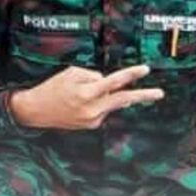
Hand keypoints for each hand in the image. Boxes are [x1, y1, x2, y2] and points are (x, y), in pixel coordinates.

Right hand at [8, 64, 162, 131]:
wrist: (36, 110)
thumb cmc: (52, 88)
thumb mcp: (71, 73)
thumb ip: (92, 76)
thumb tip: (107, 82)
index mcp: (87, 92)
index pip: (114, 81)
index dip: (131, 74)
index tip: (145, 70)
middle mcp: (93, 108)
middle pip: (123, 99)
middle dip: (143, 95)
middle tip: (159, 93)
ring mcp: (93, 118)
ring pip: (110, 102)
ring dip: (106, 95)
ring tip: (81, 93)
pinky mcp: (92, 125)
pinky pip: (102, 109)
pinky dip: (96, 103)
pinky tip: (80, 104)